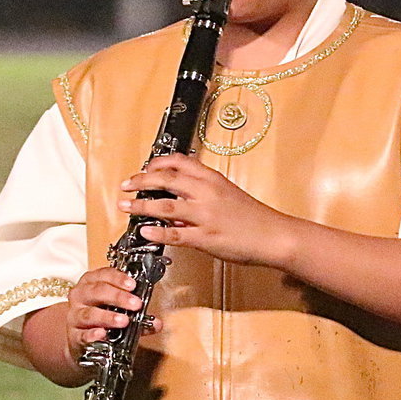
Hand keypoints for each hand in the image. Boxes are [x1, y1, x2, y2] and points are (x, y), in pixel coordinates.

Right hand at [65, 267, 161, 362]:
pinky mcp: (74, 336)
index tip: (133, 285)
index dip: (118, 278)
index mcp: (91, 283)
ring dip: (108, 316)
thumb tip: (156, 323)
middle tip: (135, 304)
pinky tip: (102, 334)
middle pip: (97, 291)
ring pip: (89, 313)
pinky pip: (82, 334)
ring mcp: (75, 316)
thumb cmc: (101, 317)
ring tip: (124, 321)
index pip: (104, 275)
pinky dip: (92, 334)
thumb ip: (138, 316)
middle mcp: (80, 296)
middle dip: (118, 296)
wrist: (80, 339)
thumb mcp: (118, 310)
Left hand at [118, 154, 292, 266]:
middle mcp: (206, 193)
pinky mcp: (206, 238)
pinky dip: (157, 233)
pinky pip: (175, 234)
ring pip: (165, 206)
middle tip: (126, 185)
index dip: (156, 163)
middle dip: (141, 181)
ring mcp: (205, 215)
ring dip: (142, 205)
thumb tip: (179, 197)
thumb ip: (203, 192)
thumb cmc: (253, 217)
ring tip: (126, 206)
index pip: (179, 161)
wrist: (274, 235)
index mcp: (212, 179)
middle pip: (166, 180)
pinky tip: (144, 233)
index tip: (144, 168)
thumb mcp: (228, 193)